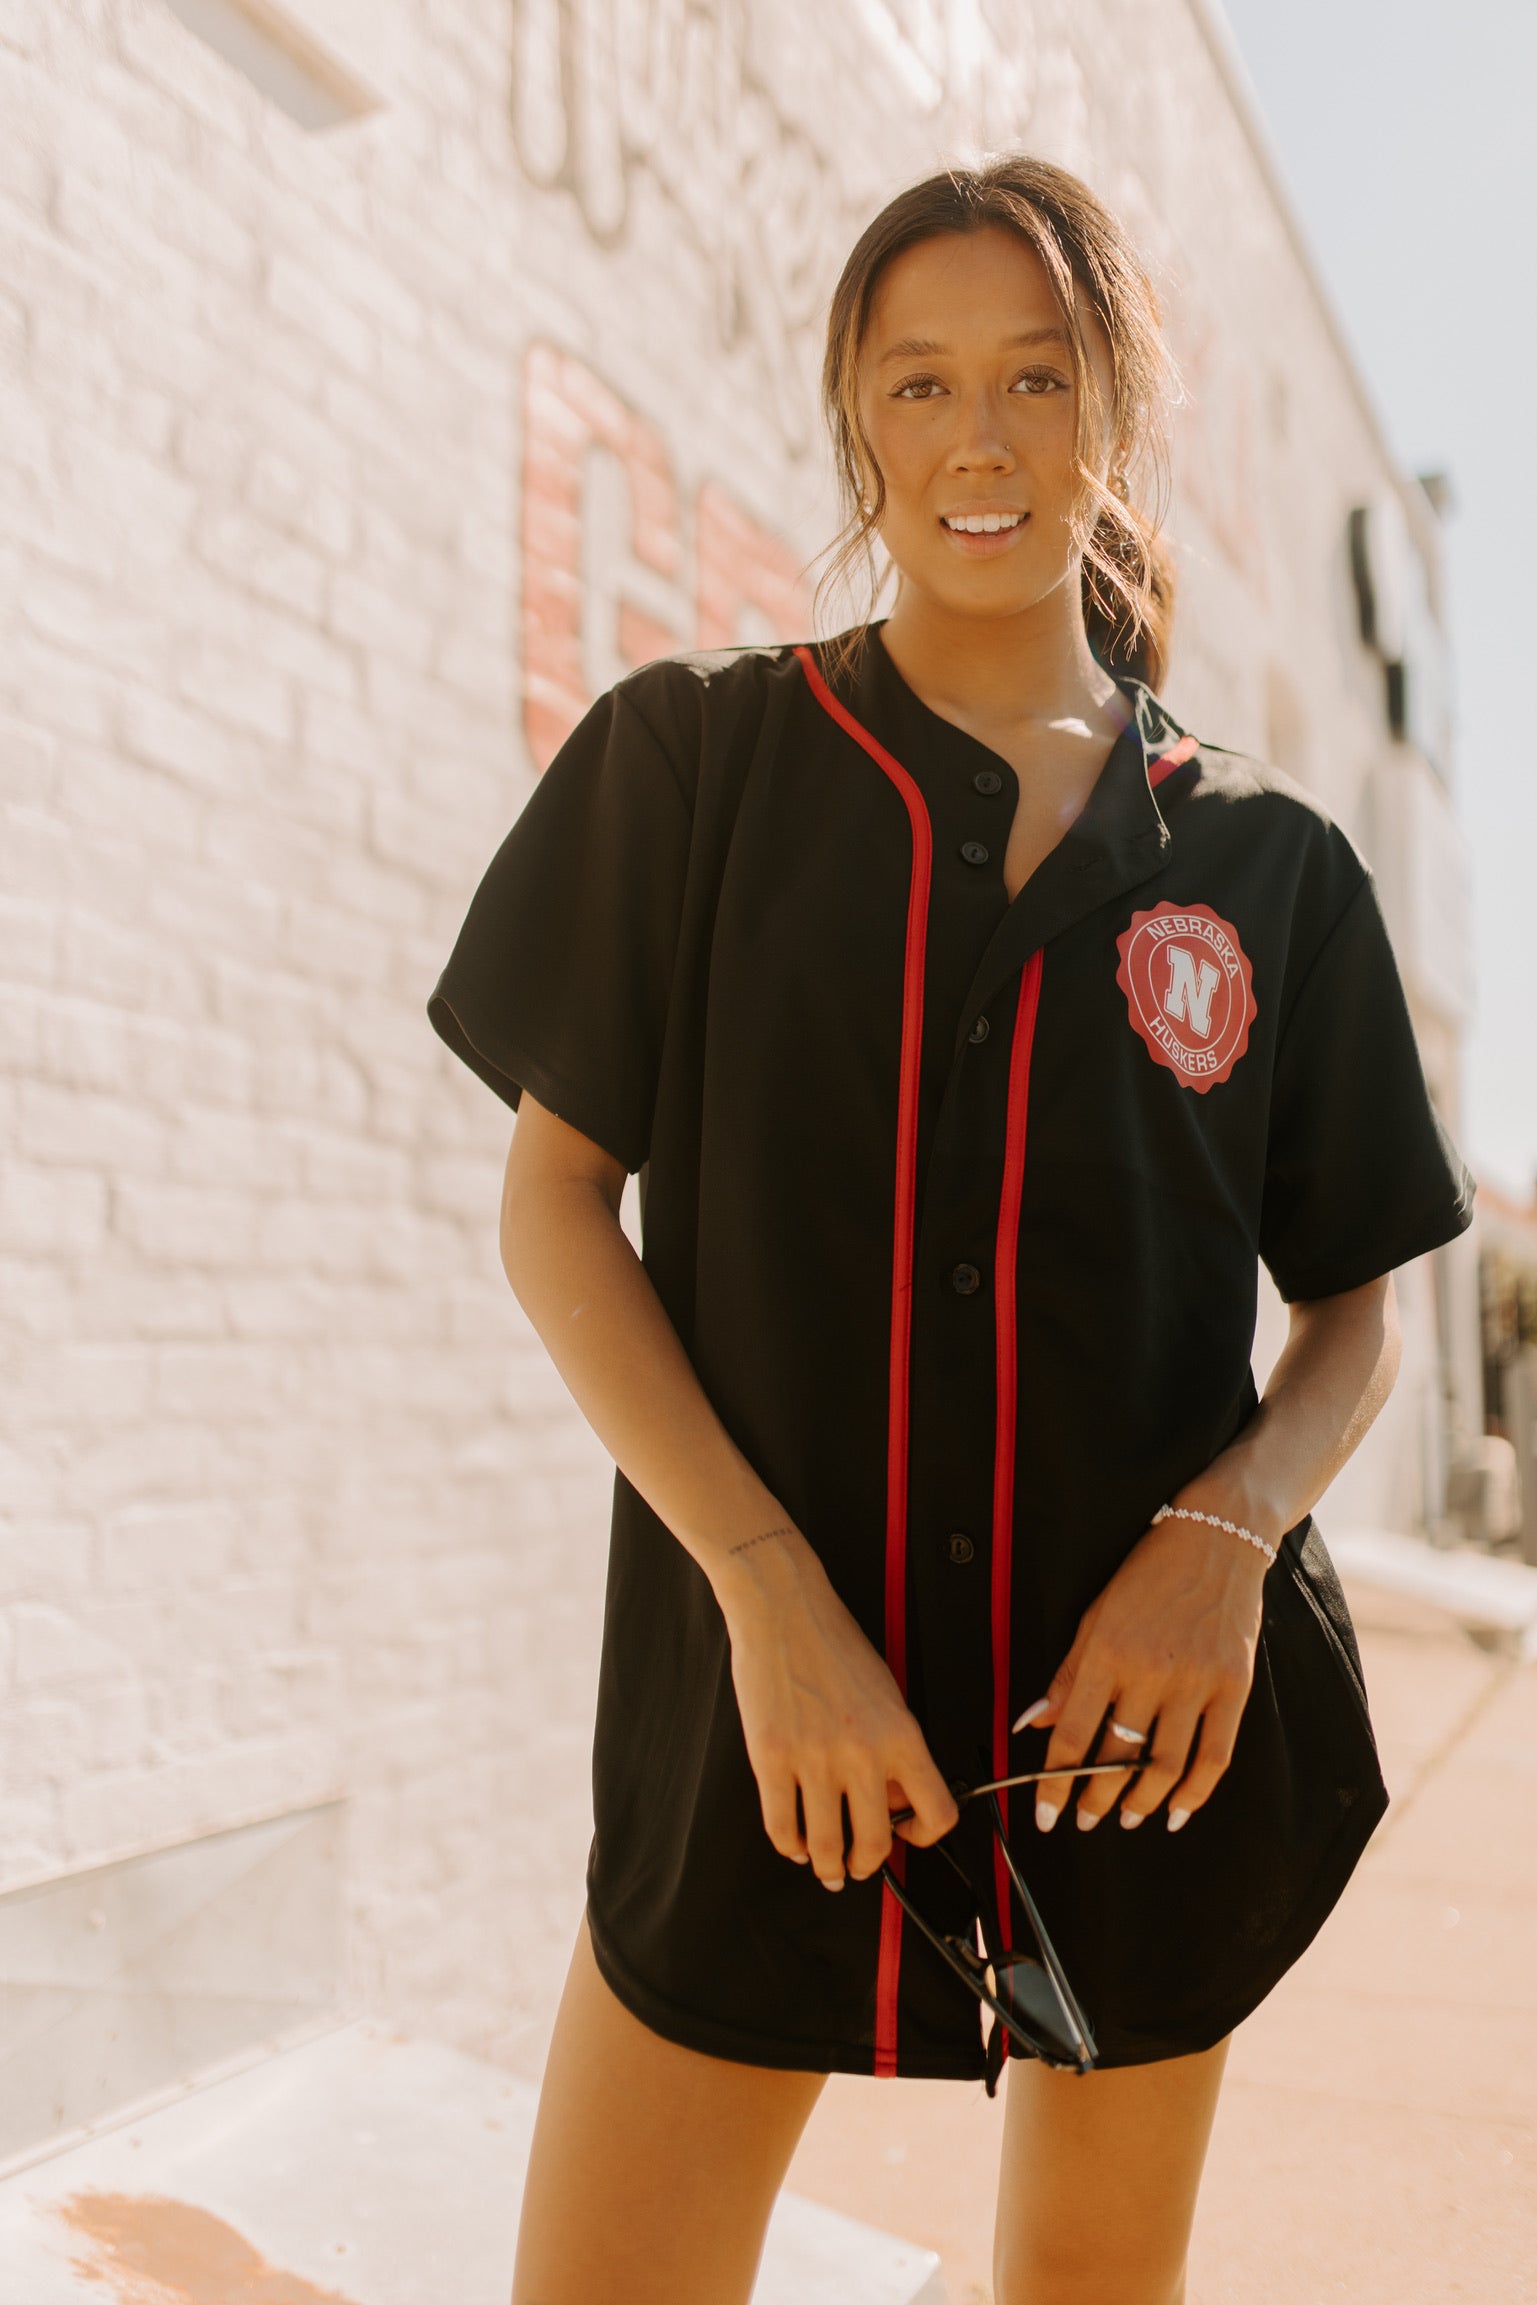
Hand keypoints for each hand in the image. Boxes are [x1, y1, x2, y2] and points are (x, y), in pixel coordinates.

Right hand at [715, 1529, 958, 1888]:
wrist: (784, 1607)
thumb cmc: (835, 1643)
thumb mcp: (885, 1693)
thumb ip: (894, 1749)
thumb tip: (889, 1803)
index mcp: (901, 1734)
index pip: (936, 1813)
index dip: (924, 1837)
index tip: (907, 1836)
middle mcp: (862, 1752)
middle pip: (875, 1843)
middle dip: (866, 1865)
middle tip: (857, 1866)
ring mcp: (814, 1758)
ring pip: (826, 1846)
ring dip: (827, 1867)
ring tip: (825, 1866)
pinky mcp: (770, 1758)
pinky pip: (782, 1827)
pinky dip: (789, 1847)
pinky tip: (794, 1843)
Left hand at [1024, 1497, 1272, 1834]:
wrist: (1216, 1537)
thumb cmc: (1148, 1575)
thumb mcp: (1096, 1615)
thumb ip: (1068, 1675)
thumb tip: (1033, 1723)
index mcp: (1107, 1651)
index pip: (1072, 1735)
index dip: (1054, 1784)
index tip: (1045, 1814)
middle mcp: (1150, 1671)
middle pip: (1118, 1758)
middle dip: (1096, 1799)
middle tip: (1086, 1818)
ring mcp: (1196, 1681)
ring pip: (1165, 1766)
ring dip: (1142, 1803)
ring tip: (1127, 1819)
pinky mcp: (1235, 1687)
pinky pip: (1215, 1756)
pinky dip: (1195, 1794)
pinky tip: (1177, 1810)